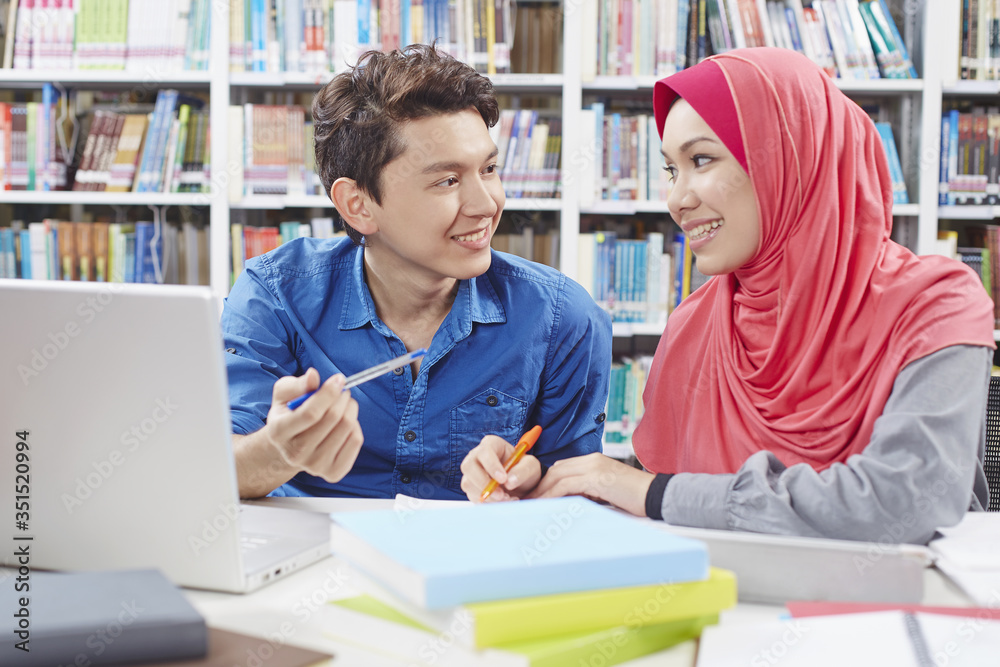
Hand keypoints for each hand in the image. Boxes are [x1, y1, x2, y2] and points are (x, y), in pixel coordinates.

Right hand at [262, 368, 363, 482]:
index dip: (328, 393)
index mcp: (279, 432)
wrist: (289, 447)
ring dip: (350, 408)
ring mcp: (315, 467)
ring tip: (344, 404)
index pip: (310, 413)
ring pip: (347, 428)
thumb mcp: (284, 395)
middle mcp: (295, 454)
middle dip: (342, 398)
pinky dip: (356, 426)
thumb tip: (313, 376)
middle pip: (332, 419)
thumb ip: (296, 384)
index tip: (339, 379)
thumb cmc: (288, 415)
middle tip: (343, 390)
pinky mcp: (333, 473)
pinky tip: (345, 423)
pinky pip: (356, 441)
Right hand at [460, 435, 542, 501]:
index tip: (503, 479)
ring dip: (487, 496)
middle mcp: (477, 456)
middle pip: (468, 466)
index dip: (491, 465)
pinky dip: (487, 503)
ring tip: (507, 499)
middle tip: (501, 495)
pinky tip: (502, 502)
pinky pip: (472, 496)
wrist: (521, 484)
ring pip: (468, 483)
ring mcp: (472, 472)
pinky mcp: (471, 487)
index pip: (485, 451)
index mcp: (492, 444)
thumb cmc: (524, 470)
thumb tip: (509, 481)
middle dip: (484, 483)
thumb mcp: (531, 466)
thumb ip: (523, 470)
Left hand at [526, 452, 653, 516]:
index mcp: (594, 461)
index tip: (536, 496)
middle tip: (528, 501)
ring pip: (558, 476)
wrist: (656, 496)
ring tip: (532, 505)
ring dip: (543, 492)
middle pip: (556, 470)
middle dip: (540, 486)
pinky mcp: (597, 477)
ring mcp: (594, 467)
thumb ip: (588, 491)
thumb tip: (568, 502)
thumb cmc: (634, 497)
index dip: (546, 482)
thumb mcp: (607, 490)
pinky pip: (567, 485)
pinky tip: (547, 505)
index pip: (562, 468)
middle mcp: (592, 460)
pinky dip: (553, 495)